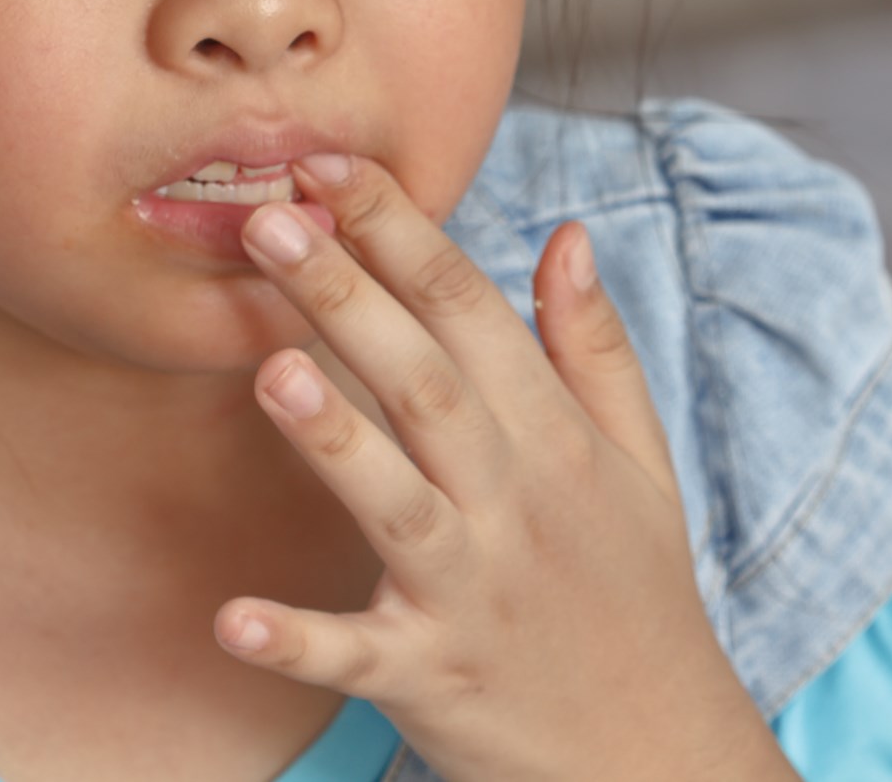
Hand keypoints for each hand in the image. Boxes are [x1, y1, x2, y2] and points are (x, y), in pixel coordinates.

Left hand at [214, 153, 796, 781]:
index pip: (473, 313)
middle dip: (349, 297)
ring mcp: (472, 593)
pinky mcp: (432, 679)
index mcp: (557, 443)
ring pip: (396, 503)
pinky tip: (234, 618)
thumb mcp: (642, 464)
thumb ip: (596, 348)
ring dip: (335, 437)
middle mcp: (515, 505)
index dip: (402, 235)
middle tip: (269, 222)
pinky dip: (298, 640)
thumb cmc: (635, 595)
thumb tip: (566, 233)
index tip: (333, 168)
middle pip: (425, 385)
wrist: (657, 757)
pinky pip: (358, 657)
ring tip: (270, 369)